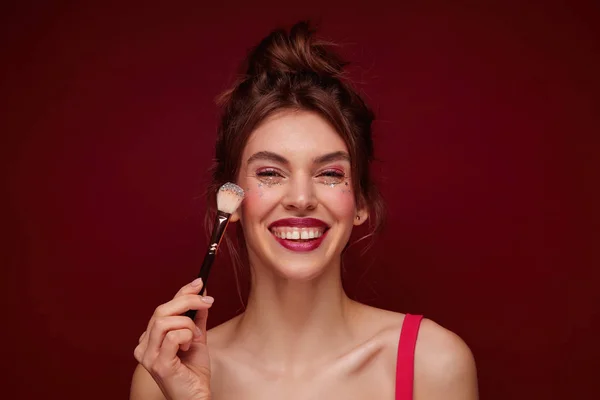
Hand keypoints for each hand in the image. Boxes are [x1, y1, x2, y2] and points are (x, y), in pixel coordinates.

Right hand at [134, 278, 213, 399]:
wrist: (196, 397)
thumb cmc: (194, 372)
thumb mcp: (196, 338)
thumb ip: (197, 318)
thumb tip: (201, 294)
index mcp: (150, 339)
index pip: (163, 308)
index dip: (182, 293)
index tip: (199, 283)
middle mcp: (144, 346)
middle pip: (161, 310)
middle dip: (188, 301)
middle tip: (207, 301)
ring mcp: (148, 356)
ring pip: (164, 321)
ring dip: (187, 324)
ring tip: (196, 336)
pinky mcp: (158, 364)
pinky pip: (172, 336)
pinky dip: (186, 336)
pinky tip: (191, 346)